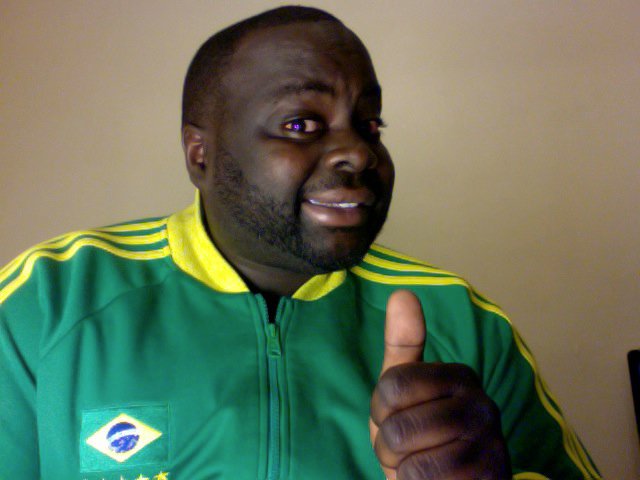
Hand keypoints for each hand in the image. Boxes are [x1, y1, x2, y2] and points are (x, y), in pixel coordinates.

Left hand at [369, 290, 510, 478]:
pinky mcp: (490, 478)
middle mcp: (483, 405)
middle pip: (397, 426)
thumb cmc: (421, 436)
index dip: (381, 411)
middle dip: (389, 447)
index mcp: (460, 376)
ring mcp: (490, 446)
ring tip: (421, 466)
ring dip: (402, 471)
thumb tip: (403, 292)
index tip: (396, 417)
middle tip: (410, 449)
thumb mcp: (403, 391)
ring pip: (410, 459)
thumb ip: (404, 344)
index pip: (392, 385)